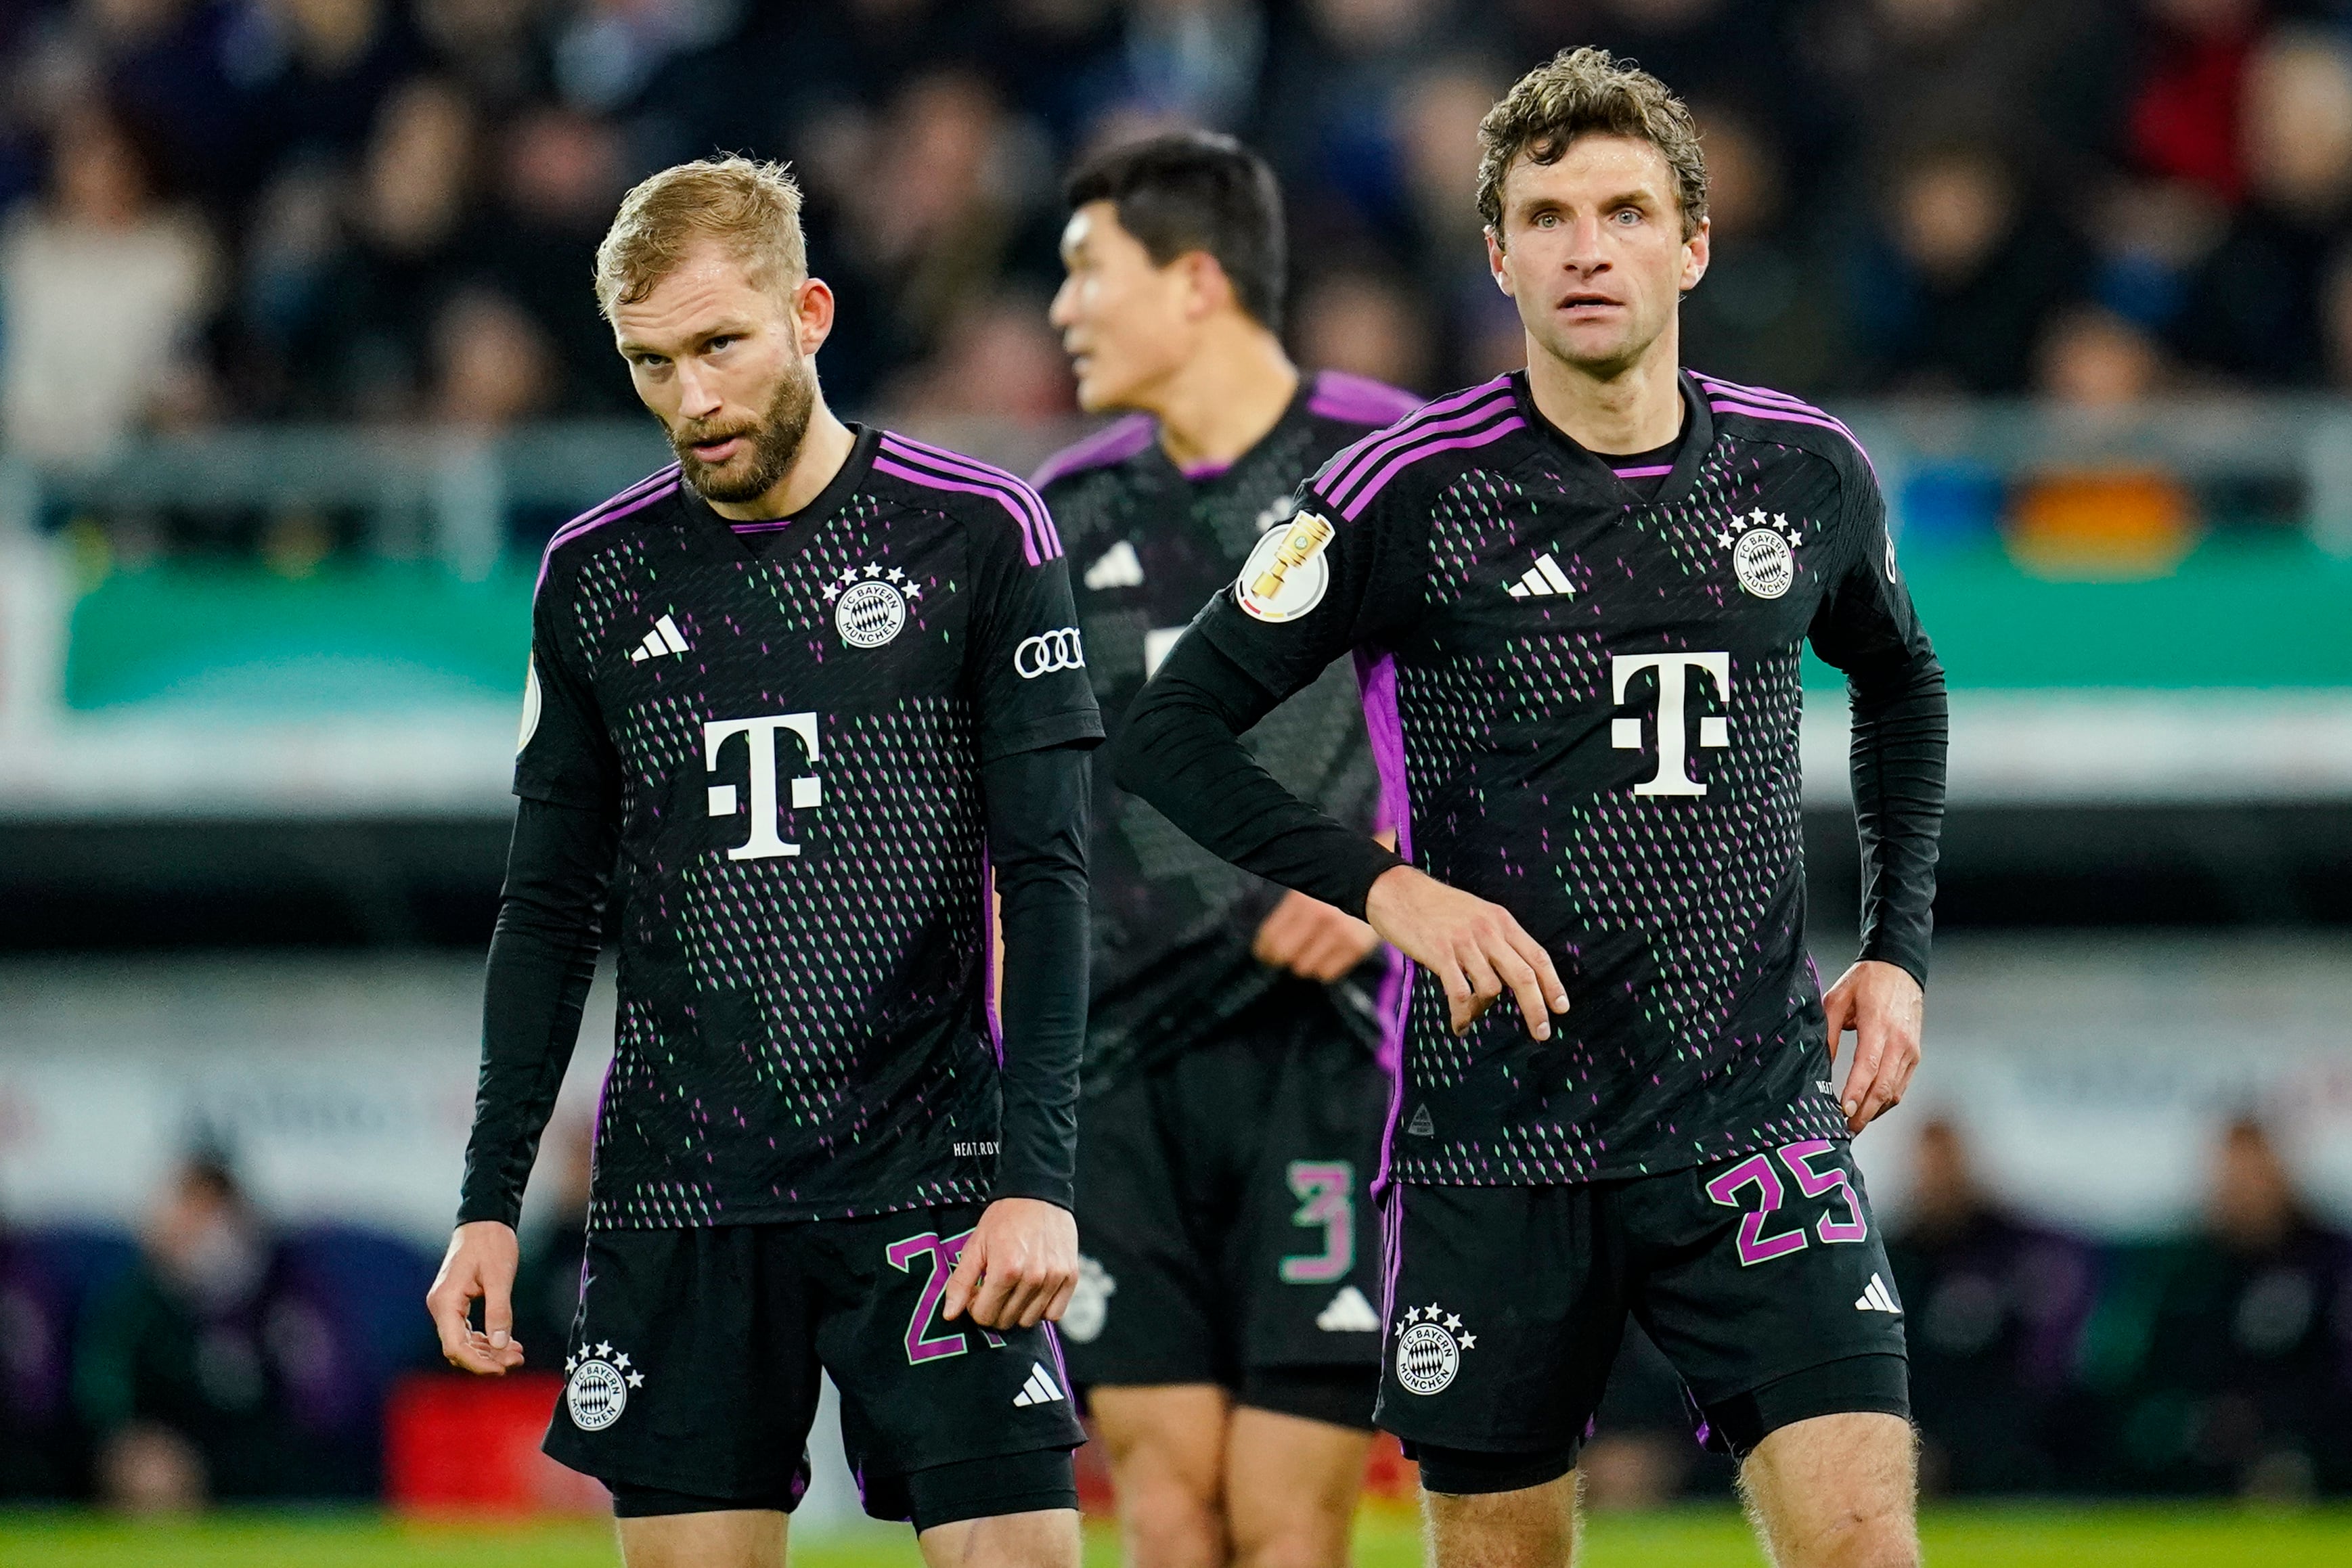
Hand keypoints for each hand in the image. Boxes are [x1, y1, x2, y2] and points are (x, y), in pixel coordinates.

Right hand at [425, 1220, 526, 1374]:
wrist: (485, 1220)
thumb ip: (500, 1311)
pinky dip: (486, 1340)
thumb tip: (501, 1345)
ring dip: (489, 1352)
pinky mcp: (456, 1304)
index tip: (502, 1368)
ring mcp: (447, 1306)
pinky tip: (508, 1343)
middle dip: (487, 1359)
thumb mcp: (500, 1277)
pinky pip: (468, 1331)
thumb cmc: (491, 1243)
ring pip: (464, 1342)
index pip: (455, 1346)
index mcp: (445, 1302)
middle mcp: (440, 1307)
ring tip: (517, 1354)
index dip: (478, 1363)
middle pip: (459, 1348)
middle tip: (517, 1361)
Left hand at [942, 1197, 1076, 1330]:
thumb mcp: (975, 1244)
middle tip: (994, 1287)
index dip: (976, 1307)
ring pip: (1029, 1321)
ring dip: (1017, 1310)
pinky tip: (1033, 1291)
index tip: (978, 1291)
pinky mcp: (1071, 1277)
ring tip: (1014, 1287)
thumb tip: (949, 1314)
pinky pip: (1054, 1314)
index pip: (984, 1316)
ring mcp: (1054, 1279)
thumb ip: (960, 1282)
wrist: (1038, 1193)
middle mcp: (1033, 1278)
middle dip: (994, 1308)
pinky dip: (1042, 1309)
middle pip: (1006, 1320)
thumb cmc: (1004, 1218)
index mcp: (1006, 1270)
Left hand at [1253, 890, 1383, 980]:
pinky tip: (1326, 956)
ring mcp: (1340, 933)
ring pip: (1304, 967)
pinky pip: (1327, 973)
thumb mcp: (1311, 888)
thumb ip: (1291, 912)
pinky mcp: (1357, 946)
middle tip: (1282, 957)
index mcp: (1303, 900)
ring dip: (1304, 963)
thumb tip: (1269, 943)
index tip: (1265, 954)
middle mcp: (1320, 917)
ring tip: (1309, 952)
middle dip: (1281, 958)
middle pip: (1284, 955)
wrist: (1382, 880)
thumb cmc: (1341, 885)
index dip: (1264, 950)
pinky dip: (1323, 969)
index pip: (1271, 936)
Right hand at [1363, 864, 1568, 1037]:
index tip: (1561, 1008)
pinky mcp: (1439, 954)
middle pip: (1523, 976)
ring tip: (1471, 1017)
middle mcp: (1488, 931)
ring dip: (1484, 1010)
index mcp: (1501, 921)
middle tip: (1541, 1034)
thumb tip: (1513, 974)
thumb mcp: (1476, 914)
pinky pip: (1459, 994)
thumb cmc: (1436, 907)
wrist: (1397, 890)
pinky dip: (1462, 1015)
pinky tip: (1459, 1026)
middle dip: (1536, 1009)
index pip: (1537, 956)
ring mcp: (1464, 943)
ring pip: (1491, 988)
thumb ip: (1496, 939)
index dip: (1553, 984)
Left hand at [1822, 959, 1922, 1133]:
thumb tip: (1820, 1064)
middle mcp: (1899, 1041)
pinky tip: (1870, 1109)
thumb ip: (1828, 1032)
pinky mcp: (1915, 1054)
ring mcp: (1910, 1050)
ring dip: (1876, 1112)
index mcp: (1878, 1026)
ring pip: (1895, 1091)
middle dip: (1864, 1113)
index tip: (1842, 1111)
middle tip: (1845, 1130)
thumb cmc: (1864, 981)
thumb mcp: (1836, 999)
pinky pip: (1902, 1085)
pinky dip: (1887, 1101)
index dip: (1856, 1092)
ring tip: (1854, 1125)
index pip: (1868, 1067)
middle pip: (1884, 1087)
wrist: (1900, 968)